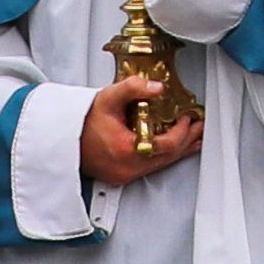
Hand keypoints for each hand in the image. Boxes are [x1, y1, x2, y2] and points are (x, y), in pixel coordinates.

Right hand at [82, 80, 203, 186]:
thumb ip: (134, 88)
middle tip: (200, 127)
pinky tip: (172, 150)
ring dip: (179, 150)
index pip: (166, 145)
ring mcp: (124, 175)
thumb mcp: (108, 98)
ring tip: (194, 138)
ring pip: (161, 165)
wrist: (64, 139)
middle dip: (187, 140)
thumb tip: (158, 87)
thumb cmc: (83, 121)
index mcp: (126, 149)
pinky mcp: (121, 177)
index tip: (187, 118)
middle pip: (167, 157)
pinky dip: (164, 157)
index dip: (182, 132)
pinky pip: (150, 169)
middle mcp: (126, 167)